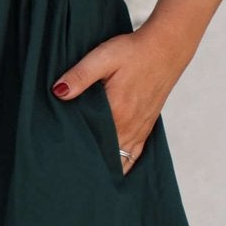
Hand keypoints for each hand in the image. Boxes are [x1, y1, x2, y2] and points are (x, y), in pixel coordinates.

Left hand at [50, 27, 177, 172]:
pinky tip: (115, 172)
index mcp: (117, 112)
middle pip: (106, 156)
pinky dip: (124, 164)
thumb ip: (80, 76)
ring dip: (107, 167)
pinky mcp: (147, 124)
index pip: (93, 144)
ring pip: (121, 159)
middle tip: (70, 174)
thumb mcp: (103, 57)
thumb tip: (58, 92)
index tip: (63, 162)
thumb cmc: (133, 51)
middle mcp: (130, 125)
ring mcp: (140, 127)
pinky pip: (136, 154)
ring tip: (89, 178)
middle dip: (90, 165)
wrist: (166, 46)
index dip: (77, 153)